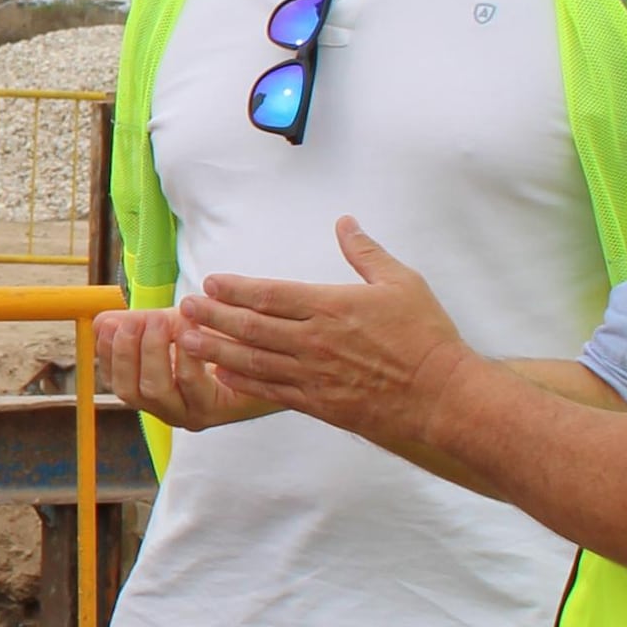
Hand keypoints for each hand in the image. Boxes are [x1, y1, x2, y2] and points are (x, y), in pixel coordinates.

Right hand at [90, 305, 275, 431]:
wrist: (271, 357)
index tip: (111, 323)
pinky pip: (192, 386)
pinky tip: (192, 330)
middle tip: (137, 319)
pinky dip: (186, 355)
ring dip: (154, 351)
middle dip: (128, 352)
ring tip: (164, 319)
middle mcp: (168, 410)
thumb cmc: (221, 341)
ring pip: (156, 390)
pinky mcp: (217, 410)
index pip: (116, 381)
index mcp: (152, 393)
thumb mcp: (175, 329)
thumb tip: (103, 322)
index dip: (108, 353)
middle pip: (130, 391)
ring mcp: (192, 414)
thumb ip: (141, 326)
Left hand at [167, 218, 480, 452]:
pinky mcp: (319, 404)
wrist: (441, 396)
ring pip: (252, 360)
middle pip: (250, 327)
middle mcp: (314, 341)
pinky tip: (220, 374)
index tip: (211, 281)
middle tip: (184, 307)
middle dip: (212, 316)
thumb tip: (346, 222)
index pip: (270, 294)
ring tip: (186, 340)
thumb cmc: (425, 337)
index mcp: (331, 306)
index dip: (235, 289)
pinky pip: (270, 391)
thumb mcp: (401, 282)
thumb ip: (366, 252)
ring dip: (215, 349)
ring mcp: (314, 375)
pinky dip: (242, 382)